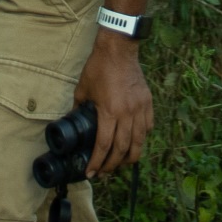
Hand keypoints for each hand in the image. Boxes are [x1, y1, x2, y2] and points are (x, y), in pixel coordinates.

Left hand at [76, 33, 154, 174]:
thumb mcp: (82, 89)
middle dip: (112, 165)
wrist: (118, 49)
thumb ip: (78, 108)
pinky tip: (134, 142)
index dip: (97, 162)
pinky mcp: (147, 102)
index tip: (91, 172)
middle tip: (104, 172)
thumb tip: (73, 121)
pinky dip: (141, 138)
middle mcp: (127, 113)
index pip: (104, 146)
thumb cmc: (98, 67)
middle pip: (122, 149)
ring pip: (139, 142)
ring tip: (121, 163)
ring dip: (130, 157)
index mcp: (109, 111)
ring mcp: (140, 108)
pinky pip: (148, 127)